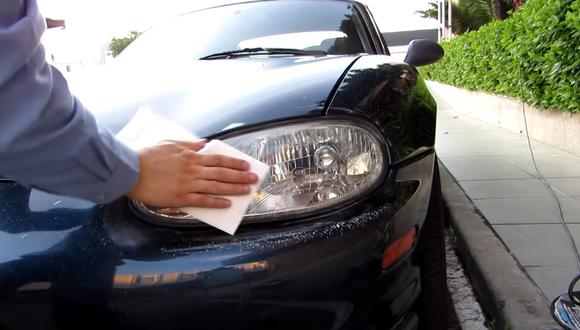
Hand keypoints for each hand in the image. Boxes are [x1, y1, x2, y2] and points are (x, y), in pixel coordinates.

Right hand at [127, 140, 257, 207]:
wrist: (131, 171)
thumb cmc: (148, 156)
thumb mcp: (170, 143)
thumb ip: (189, 145)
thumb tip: (205, 144)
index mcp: (191, 156)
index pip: (219, 159)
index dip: (235, 162)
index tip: (246, 165)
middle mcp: (193, 170)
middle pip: (222, 173)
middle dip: (240, 176)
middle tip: (254, 179)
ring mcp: (187, 184)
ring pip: (216, 187)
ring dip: (234, 189)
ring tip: (247, 191)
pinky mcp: (180, 198)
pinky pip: (203, 201)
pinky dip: (216, 202)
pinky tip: (227, 204)